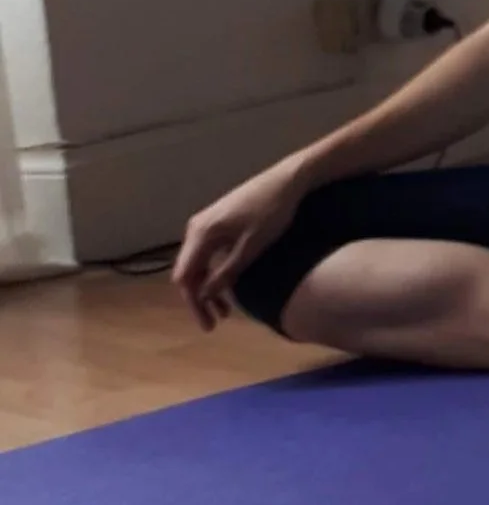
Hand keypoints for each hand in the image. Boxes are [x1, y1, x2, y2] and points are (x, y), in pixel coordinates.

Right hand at [171, 163, 309, 329]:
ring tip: (224, 310)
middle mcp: (196, 228)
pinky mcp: (218, 222)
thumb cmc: (272, 212)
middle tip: (215, 323)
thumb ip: (227, 272)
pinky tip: (227, 285)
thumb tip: (204, 296)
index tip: (208, 324)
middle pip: (188, 272)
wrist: (287, 180)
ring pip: (198, 263)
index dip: (194, 303)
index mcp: (201, 234)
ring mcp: (205, 223)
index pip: (185, 277)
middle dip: (199, 299)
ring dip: (208, 287)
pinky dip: (214, 272)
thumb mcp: (252, 247)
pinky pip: (208, 254)